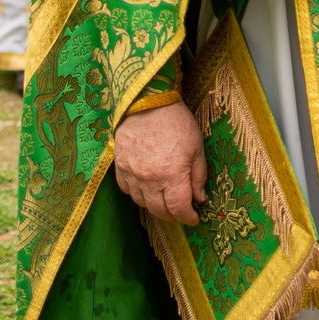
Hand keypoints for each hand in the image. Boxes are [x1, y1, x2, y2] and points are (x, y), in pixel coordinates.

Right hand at [113, 101, 207, 222]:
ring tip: (163, 199)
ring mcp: (132, 173)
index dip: (187, 218)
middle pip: (159, 211)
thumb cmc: (176, 122)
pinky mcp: (119, 166)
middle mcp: (150, 179)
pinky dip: (137, 193)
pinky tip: (145, 187)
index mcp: (172, 175)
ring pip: (141, 203)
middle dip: (172, 216)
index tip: (193, 218)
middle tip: (180, 212)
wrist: (147, 101)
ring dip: (154, 206)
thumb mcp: (196, 147)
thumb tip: (199, 199)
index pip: (179, 209)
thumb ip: (198, 176)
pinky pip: (126, 189)